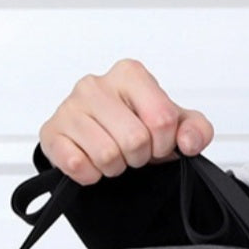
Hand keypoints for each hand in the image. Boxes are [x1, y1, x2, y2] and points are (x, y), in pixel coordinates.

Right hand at [38, 58, 214, 184]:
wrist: (103, 139)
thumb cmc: (140, 128)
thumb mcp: (178, 126)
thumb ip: (197, 130)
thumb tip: (187, 143)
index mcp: (130, 75)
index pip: (161, 118)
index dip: (164, 143)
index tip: (157, 143)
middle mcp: (95, 84)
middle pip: (135, 140)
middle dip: (139, 156)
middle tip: (132, 152)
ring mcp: (69, 107)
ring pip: (107, 155)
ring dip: (116, 167)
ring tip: (113, 155)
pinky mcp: (51, 132)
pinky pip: (78, 165)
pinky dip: (91, 174)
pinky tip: (92, 162)